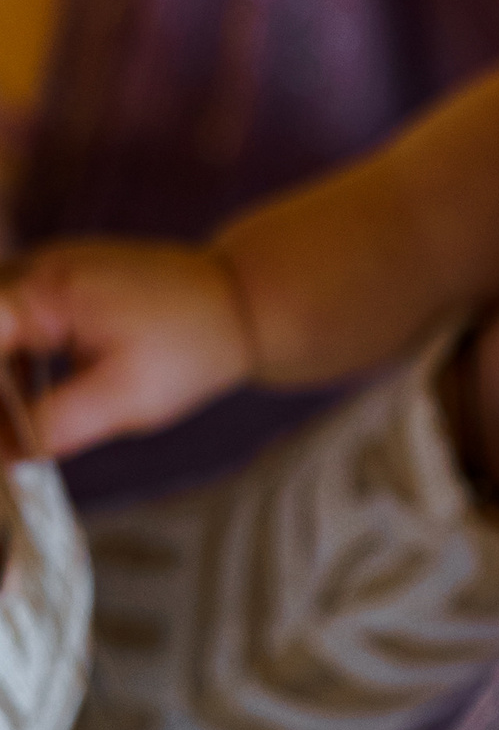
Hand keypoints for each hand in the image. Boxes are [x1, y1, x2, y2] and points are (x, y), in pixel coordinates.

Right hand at [0, 238, 252, 456]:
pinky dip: (11, 367)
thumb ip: (53, 426)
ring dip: (0, 386)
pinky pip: (10, 327)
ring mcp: (43, 274)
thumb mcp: (124, 398)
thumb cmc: (193, 343)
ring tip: (14, 436)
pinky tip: (23, 410)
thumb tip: (2, 459)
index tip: (0, 440)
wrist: (243, 301)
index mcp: (41, 289)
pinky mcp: (57, 288)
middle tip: (9, 444)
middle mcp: (33, 270)